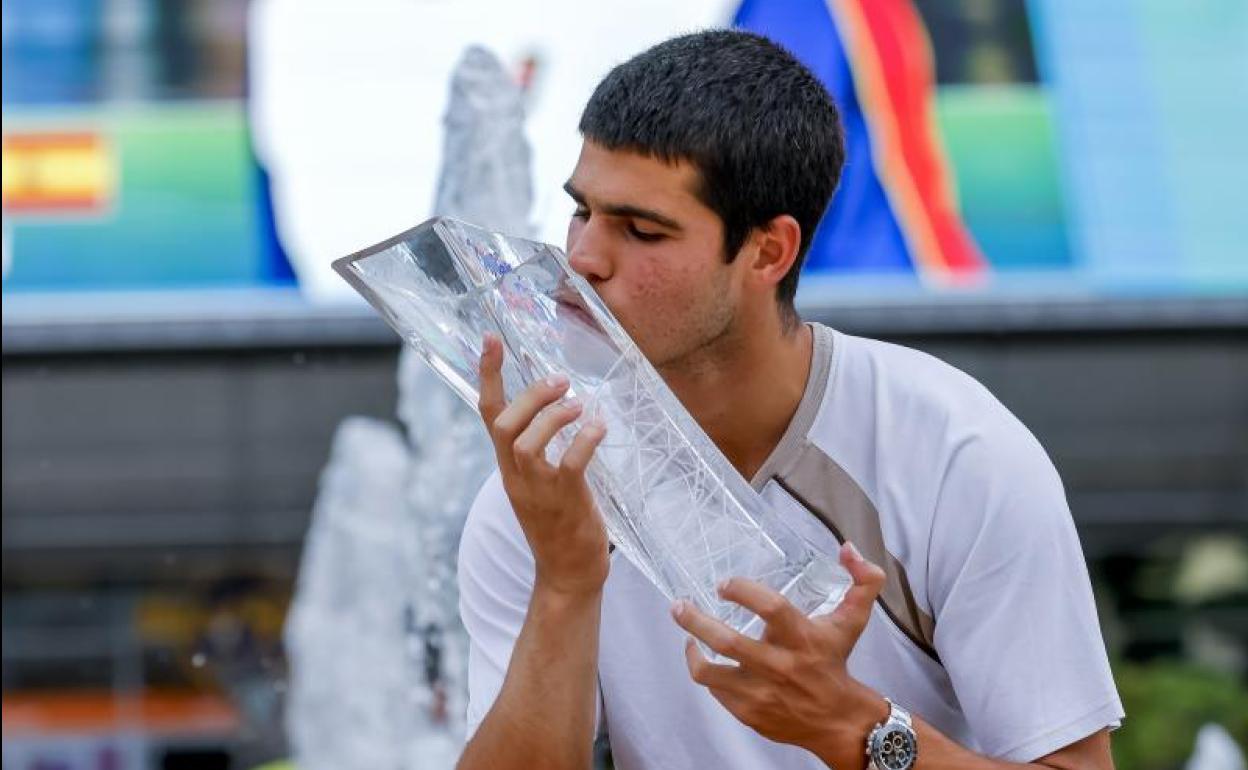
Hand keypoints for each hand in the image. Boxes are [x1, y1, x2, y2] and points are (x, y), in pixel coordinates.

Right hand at [478, 334, 609, 598]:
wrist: (568, 576)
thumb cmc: (559, 525)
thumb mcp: (540, 483)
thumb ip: (541, 450)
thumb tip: (559, 408)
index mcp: (508, 467)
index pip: (488, 414)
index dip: (488, 375)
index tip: (491, 339)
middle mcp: (516, 476)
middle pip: (504, 425)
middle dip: (529, 396)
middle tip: (560, 379)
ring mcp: (538, 491)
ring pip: (527, 442)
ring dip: (553, 416)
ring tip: (579, 404)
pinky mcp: (565, 502)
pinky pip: (569, 464)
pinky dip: (584, 440)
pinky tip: (599, 427)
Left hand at [671, 542, 889, 767]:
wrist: (838, 722)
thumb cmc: (836, 662)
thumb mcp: (853, 620)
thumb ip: (863, 580)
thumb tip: (848, 547)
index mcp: (803, 638)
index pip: (771, 608)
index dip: (743, 592)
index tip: (724, 584)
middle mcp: (780, 666)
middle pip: (728, 641)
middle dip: (696, 620)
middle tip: (679, 605)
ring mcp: (761, 692)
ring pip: (710, 672)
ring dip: (691, 648)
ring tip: (684, 630)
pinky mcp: (748, 712)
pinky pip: (715, 689)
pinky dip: (704, 670)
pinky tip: (702, 656)